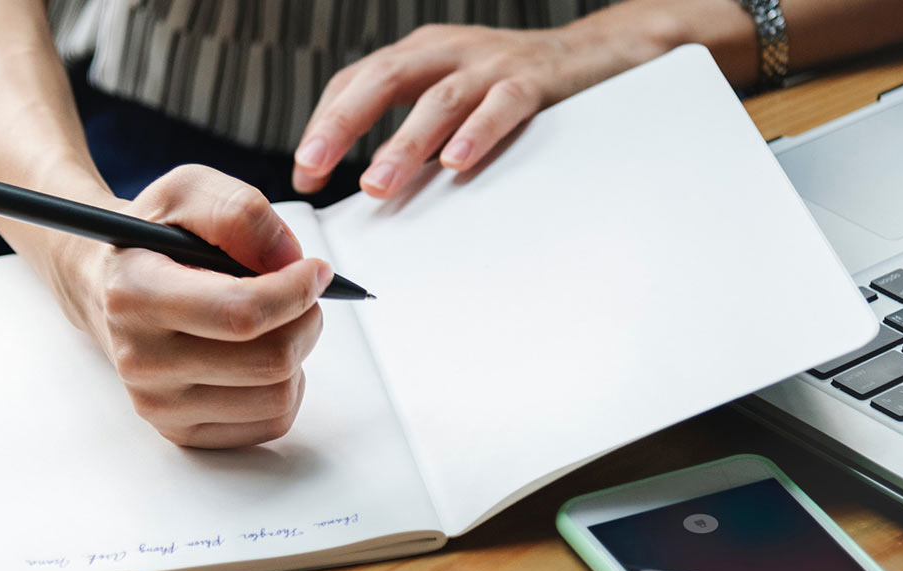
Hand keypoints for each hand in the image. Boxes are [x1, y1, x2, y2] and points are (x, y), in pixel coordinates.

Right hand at [54, 165, 332, 448]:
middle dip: (305, 319)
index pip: (240, 313)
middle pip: (271, 360)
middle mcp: (141, 359)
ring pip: (279, 396)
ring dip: (296, 352)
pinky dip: (284, 385)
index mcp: (135, 294)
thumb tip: (289, 259)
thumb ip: (239, 211)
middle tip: (299, 294)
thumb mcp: (186, 192)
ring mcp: (159, 404)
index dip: (296, 291)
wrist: (107, 289)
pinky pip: (271, 421)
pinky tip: (257, 354)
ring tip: (274, 322)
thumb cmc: (153, 239)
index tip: (315, 270)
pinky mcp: (181, 431)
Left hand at [292, 15, 680, 196]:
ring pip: (438, 99)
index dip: (325, 123)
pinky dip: (477, 133)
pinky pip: (502, 104)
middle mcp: (448, 51)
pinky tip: (456, 162)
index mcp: (420, 54)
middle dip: (342, 125)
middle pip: (382, 80)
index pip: (357, 81)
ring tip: (377, 184)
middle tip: (313, 167)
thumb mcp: (451, 97)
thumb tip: (370, 186)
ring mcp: (491, 63)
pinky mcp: (534, 80)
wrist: (597, 54)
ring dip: (403, 144)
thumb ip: (412, 132)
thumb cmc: (515, 85)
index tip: (305, 172)